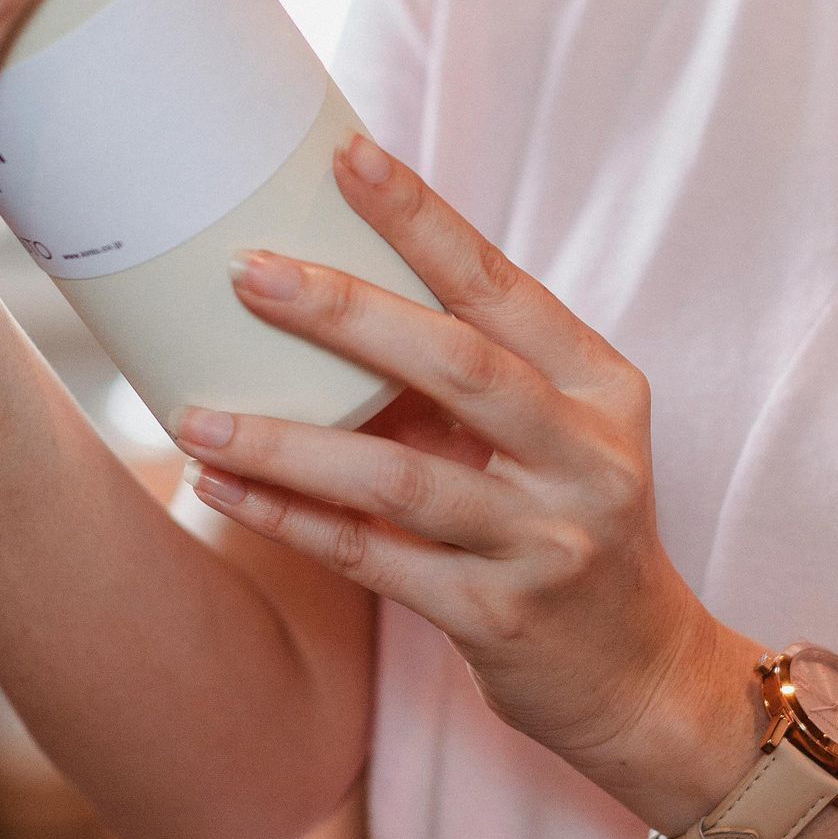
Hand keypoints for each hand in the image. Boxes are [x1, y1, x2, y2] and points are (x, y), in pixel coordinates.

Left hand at [173, 131, 755, 790]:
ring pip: (398, 475)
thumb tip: (334, 289)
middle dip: (345, 313)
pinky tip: (222, 487)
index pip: (503, 288)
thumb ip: (477, 377)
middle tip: (248, 273)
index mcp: (601, 391)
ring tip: (193, 416)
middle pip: (456, 365)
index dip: (425, 220)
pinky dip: (291, 518)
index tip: (349, 156)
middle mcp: (584, 459)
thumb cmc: (575, 532)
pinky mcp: (497, 618)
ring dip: (286, 440)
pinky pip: (372, 558)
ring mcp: (544, 543)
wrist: (644, 682)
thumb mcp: (560, 441)